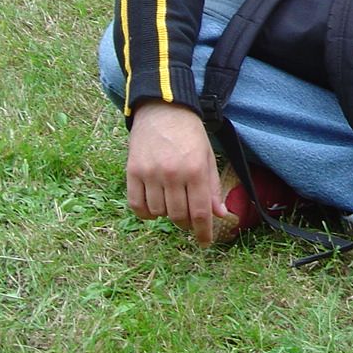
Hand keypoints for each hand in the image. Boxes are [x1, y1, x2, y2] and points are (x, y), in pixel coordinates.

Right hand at [126, 100, 228, 246]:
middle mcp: (172, 174)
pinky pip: (137, 205)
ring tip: (172, 202)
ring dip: (167, 215)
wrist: (164, 109)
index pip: (200, 212)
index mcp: (195, 170)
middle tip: (189, 217)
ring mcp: (150, 173)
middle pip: (178, 216)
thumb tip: (219, 214)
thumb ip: (212, 187)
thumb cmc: (190, 133)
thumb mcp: (208, 156)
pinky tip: (154, 206)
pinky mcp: (133, 172)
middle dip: (186, 222)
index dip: (203, 232)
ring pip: (158, 213)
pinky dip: (146, 213)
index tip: (205, 243)